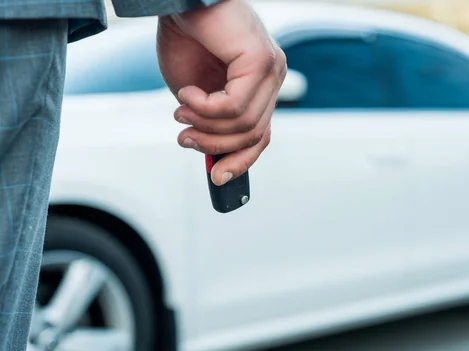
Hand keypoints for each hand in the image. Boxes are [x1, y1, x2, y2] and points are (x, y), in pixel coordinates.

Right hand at [157, 0, 286, 185]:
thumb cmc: (187, 37)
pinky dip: (205, 108)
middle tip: (184, 138)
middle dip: (214, 145)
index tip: (218, 179)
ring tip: (181, 111)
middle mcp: (272, 77)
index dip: (241, 160)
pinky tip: (188, 94)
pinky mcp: (261, 60)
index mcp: (260, 85)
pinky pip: (235, 106)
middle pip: (253, 133)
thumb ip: (209, 123)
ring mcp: (271, 69)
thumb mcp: (196, 95)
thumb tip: (213, 155)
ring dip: (205, 126)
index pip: (261, 134)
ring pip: (244, 124)